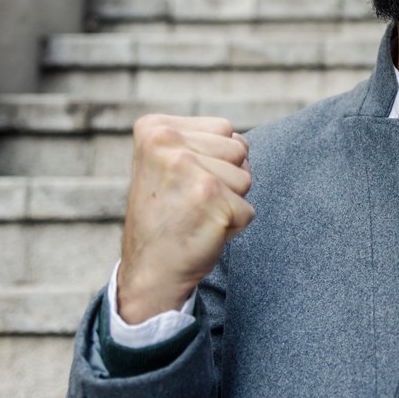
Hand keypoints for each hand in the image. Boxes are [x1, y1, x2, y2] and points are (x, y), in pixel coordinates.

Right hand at [117, 115, 253, 322]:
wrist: (149, 270)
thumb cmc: (166, 217)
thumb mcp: (167, 164)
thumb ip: (199, 143)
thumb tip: (243, 143)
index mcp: (155, 127)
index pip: (224, 129)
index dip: (214, 161)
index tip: (181, 183)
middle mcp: (167, 141)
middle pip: (239, 148)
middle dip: (227, 178)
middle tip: (191, 201)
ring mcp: (189, 168)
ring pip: (246, 177)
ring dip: (231, 201)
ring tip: (197, 214)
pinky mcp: (211, 197)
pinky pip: (248, 209)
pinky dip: (234, 226)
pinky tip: (203, 232)